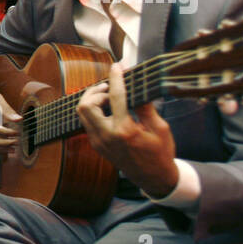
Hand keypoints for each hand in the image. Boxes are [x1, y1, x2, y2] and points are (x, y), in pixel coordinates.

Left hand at [75, 63, 177, 196]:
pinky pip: (86, 122)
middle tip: (110, 86)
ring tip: (109, 96)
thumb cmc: (160, 152)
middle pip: (86, 104)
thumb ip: (145, 107)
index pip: (116, 97)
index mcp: (124, 130)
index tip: (118, 66)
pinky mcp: (96, 145)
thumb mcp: (160, 127)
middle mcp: (107, 136)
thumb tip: (136, 86)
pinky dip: (93, 110)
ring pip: (82, 113)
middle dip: (96, 90)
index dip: (116, 78)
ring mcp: (98, 142)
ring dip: (92, 100)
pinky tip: (107, 107)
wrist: (152, 177)